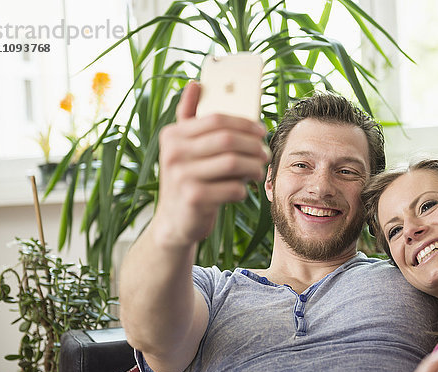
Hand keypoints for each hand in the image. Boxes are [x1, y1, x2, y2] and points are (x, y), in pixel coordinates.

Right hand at [152, 81, 268, 248]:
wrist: (174, 222)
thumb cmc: (186, 179)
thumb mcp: (182, 148)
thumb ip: (187, 116)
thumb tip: (195, 83)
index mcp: (172, 135)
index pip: (216, 120)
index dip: (244, 123)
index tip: (261, 131)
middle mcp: (173, 154)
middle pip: (227, 140)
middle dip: (254, 145)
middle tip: (265, 152)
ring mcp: (182, 177)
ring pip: (234, 163)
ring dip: (254, 167)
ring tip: (259, 170)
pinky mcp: (194, 199)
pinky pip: (233, 188)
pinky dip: (243, 188)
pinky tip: (242, 189)